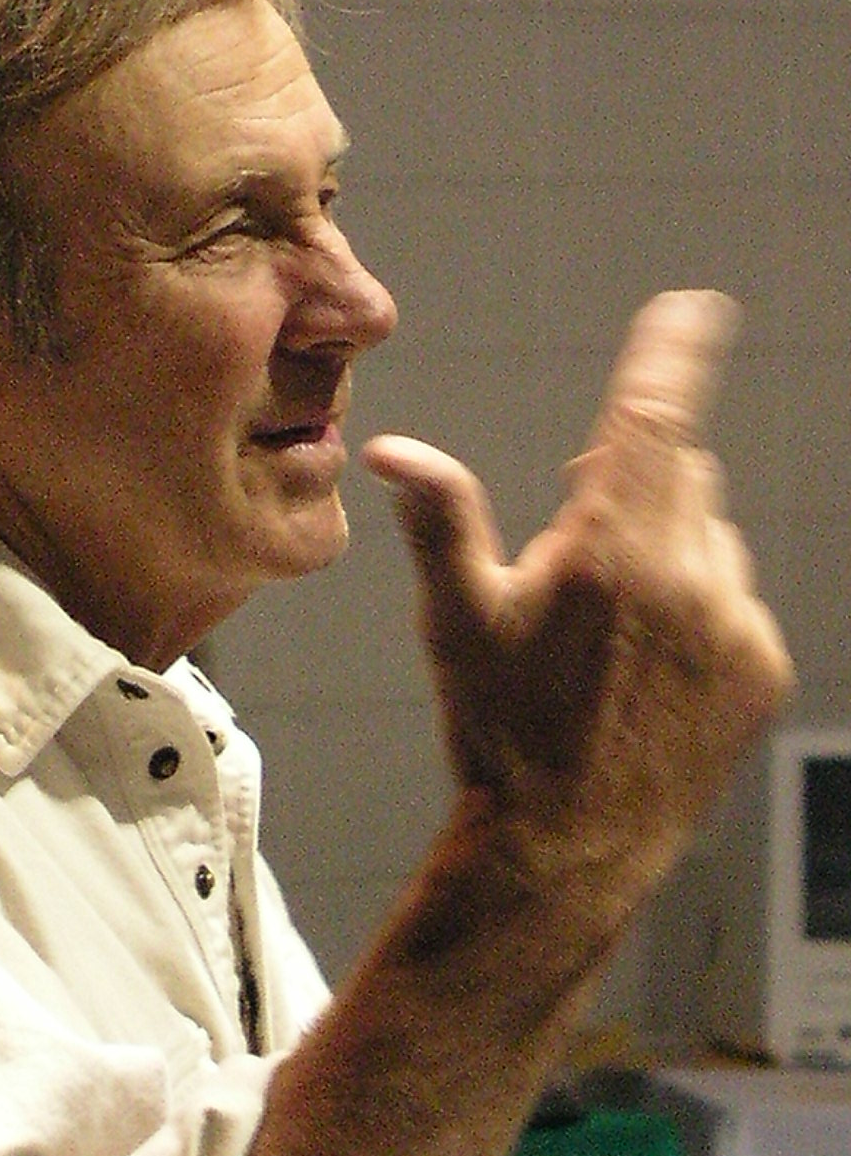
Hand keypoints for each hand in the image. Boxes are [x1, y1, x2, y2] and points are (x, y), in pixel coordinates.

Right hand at [362, 291, 792, 897]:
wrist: (567, 848)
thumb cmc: (500, 728)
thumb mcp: (457, 620)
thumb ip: (440, 519)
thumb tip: (393, 449)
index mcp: (609, 549)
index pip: (652, 418)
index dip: (672, 351)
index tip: (694, 306)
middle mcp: (688, 576)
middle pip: (677, 474)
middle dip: (632, 486)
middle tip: (577, 555)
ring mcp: (735, 624)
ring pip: (711, 535)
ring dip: (669, 547)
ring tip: (612, 629)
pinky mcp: (762, 667)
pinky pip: (736, 597)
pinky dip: (700, 605)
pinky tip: (650, 665)